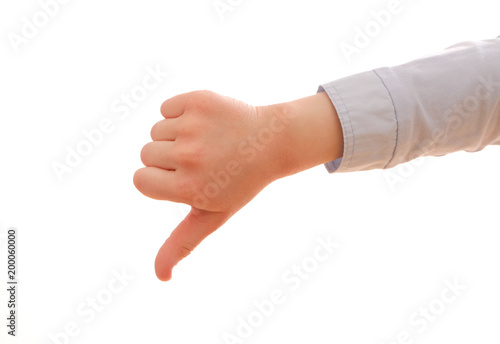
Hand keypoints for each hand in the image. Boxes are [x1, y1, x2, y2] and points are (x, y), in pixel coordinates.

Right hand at [134, 90, 341, 280]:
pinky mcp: (199, 100)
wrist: (272, 142)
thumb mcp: (213, 215)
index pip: (141, 181)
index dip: (160, 180)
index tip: (186, 178)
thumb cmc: (240, 183)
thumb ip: (182, 243)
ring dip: (176, 135)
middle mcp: (189, 156)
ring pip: (157, 130)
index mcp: (188, 187)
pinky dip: (181, 113)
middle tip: (205, 159)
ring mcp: (193, 126)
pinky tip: (208, 123)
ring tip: (209, 141)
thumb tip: (161, 276)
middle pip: (146, 154)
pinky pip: (167, 107)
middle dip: (168, 158)